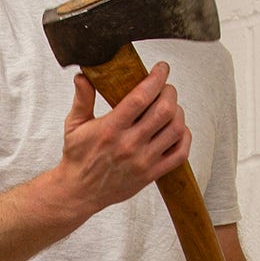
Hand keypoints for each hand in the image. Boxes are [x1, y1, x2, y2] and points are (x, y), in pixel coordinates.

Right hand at [57, 63, 189, 214]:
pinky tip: (177, 128)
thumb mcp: (74, 126)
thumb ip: (82, 99)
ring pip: (175, 129)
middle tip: (165, 88)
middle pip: (164, 111)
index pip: (140, 98)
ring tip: (170, 107)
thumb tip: (82, 76)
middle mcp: (129, 145)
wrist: (79, 192)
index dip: (156, 79)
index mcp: (110, 129)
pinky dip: (184, 137)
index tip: (161, 68)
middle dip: (170, 92)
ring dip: (178, 112)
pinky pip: (180, 153)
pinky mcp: (151, 174)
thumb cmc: (78, 157)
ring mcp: (143, 161)